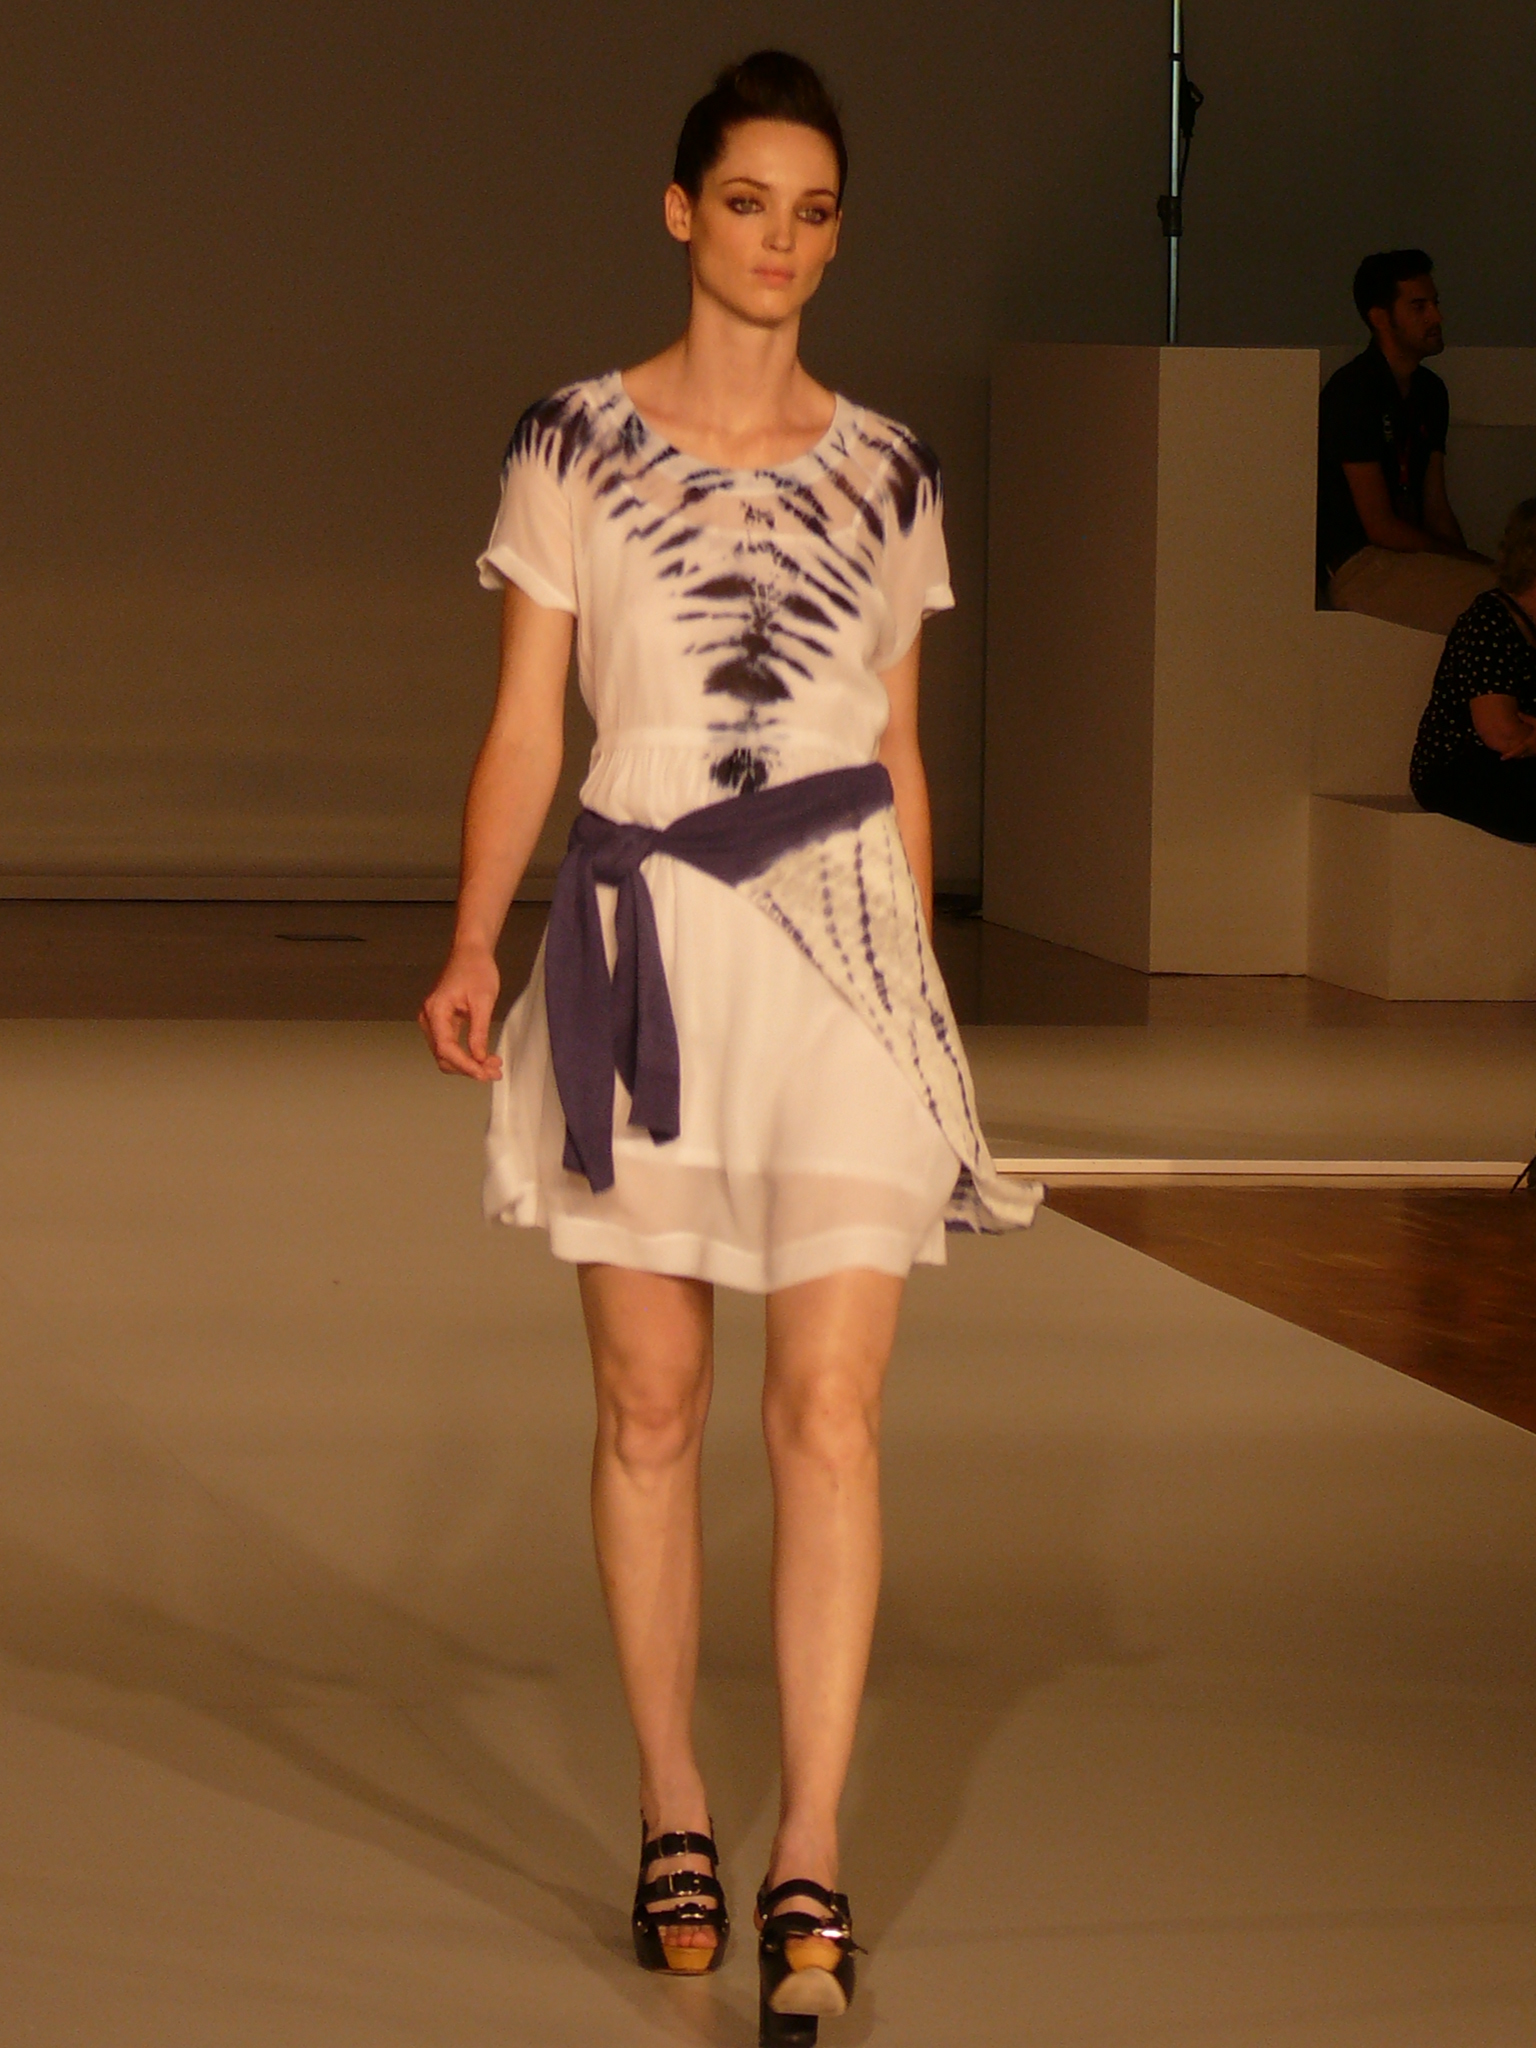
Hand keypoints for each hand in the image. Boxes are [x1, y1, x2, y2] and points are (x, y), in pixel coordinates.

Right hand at [419, 944, 502, 1079]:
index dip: (465, 1065)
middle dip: (468, 1068)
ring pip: (446, 1054)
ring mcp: (432, 1021)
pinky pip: (450, 1045)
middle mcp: (428, 1018)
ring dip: (468, 1064)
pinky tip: (485, 1058)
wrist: (470, 952)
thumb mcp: (483, 1001)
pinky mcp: (440, 1022)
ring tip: (494, 1067)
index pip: (446, 1048)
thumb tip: (479, 1058)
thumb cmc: (477, 970)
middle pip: (443, 1056)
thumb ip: (479, 1031)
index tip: (484, 1074)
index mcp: (436, 1011)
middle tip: (494, 1072)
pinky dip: (466, 1054)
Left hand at [1498, 714, 1535, 761]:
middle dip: (1513, 754)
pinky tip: (1525, 747)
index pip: (1516, 752)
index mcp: (1528, 744)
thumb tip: (1518, 713)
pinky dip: (1526, 752)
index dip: (1509, 755)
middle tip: (1505, 753)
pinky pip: (1530, 754)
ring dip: (1520, 753)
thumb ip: (1527, 719)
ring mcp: (1535, 752)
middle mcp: (1531, 750)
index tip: (1502, 758)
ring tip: (1512, 750)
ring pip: (1525, 755)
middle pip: (1519, 755)